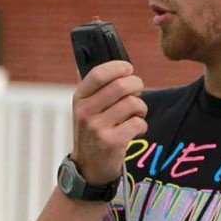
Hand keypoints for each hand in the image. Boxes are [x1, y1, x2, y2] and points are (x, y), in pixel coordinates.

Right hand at [70, 61, 147, 184]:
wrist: (88, 168)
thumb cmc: (93, 131)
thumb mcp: (85, 108)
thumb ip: (92, 85)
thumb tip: (91, 52)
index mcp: (79, 98)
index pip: (98, 73)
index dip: (118, 67)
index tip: (128, 69)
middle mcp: (85, 112)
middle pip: (122, 86)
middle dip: (137, 85)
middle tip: (137, 92)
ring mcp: (97, 128)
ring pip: (133, 104)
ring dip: (141, 108)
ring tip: (135, 115)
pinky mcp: (111, 142)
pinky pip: (138, 123)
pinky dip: (141, 126)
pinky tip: (134, 130)